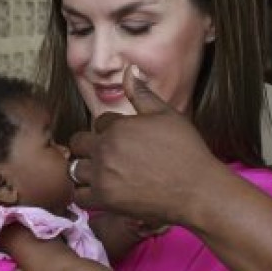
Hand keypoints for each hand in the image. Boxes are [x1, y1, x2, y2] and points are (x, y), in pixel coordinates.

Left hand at [69, 66, 219, 224]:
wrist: (197, 190)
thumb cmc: (187, 152)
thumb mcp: (167, 115)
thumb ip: (143, 94)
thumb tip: (128, 70)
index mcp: (117, 126)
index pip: (99, 123)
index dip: (110, 130)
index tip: (125, 141)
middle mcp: (105, 149)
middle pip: (78, 144)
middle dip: (90, 147)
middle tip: (108, 157)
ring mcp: (102, 176)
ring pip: (75, 169)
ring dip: (85, 171)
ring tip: (103, 175)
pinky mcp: (105, 200)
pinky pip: (80, 196)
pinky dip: (87, 195)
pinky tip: (102, 193)